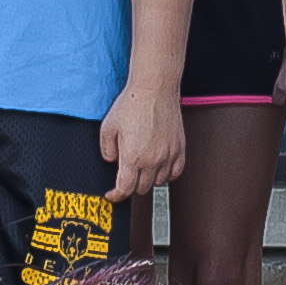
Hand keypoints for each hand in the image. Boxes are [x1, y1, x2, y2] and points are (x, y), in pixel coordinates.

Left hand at [101, 78, 187, 201]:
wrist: (155, 89)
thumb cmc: (132, 104)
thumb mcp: (107, 127)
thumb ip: (106, 150)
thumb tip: (112, 161)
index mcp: (133, 157)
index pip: (125, 189)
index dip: (116, 196)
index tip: (112, 195)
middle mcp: (153, 160)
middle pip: (142, 188)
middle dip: (131, 187)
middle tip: (125, 178)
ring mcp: (169, 155)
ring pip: (159, 182)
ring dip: (149, 180)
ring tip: (142, 170)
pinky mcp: (179, 148)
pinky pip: (176, 172)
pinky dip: (167, 175)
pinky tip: (159, 168)